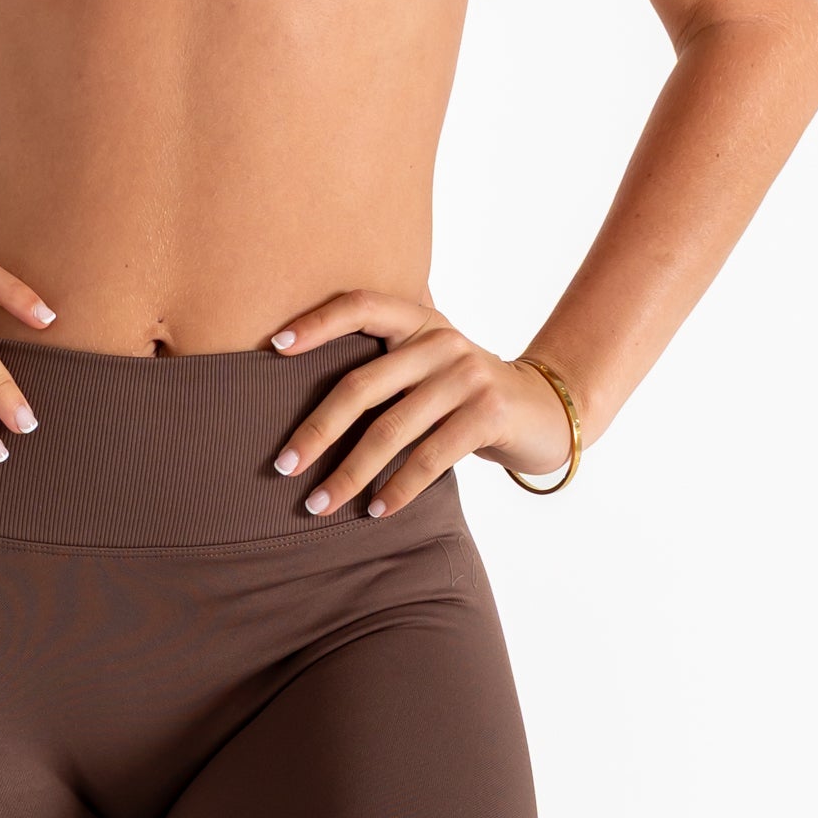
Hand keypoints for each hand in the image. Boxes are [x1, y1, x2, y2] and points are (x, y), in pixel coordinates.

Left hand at [264, 290, 575, 515]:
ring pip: (391, 430)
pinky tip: (375, 512)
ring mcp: (467, 376)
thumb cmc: (466, 395)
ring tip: (319, 505)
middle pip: (362, 385)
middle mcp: (442, 341)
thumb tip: (300, 402)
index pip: (360, 306)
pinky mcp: (488, 413)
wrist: (546, 410)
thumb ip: (386, 367)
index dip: (315, 323)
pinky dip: (398, 489)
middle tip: (283, 467)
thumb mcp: (429, 366)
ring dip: (350, 474)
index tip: (272, 348)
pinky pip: (430, 458)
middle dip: (317, 431)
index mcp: (419, 321)